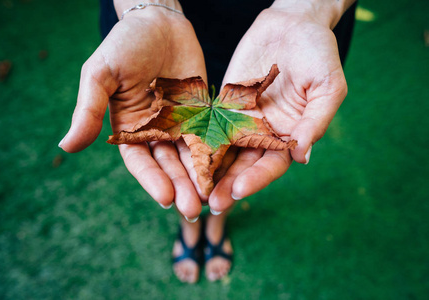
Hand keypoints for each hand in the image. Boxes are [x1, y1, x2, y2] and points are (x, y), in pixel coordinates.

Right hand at [59, 5, 205, 218]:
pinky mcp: (202, 114)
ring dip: (200, 178)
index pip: (140, 161)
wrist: (159, 23)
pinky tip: (227, 172)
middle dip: (180, 186)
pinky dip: (217, 155)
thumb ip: (89, 109)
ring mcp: (180, 124)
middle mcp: (155, 131)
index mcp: (129, 128)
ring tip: (212, 198)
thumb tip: (66, 146)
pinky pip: (211, 137)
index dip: (151, 179)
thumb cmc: (125, 45)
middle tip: (193, 209)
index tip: (164, 198)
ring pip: (191, 156)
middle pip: (168, 164)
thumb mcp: (100, 74)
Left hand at [209, 3, 350, 210]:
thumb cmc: (318, 54)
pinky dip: (198, 141)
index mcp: (290, 134)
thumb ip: (316, 121)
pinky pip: (210, 124)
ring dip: (211, 170)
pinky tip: (184, 155)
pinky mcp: (224, 104)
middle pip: (245, 164)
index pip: (273, 164)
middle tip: (211, 203)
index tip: (239, 191)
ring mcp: (242, 119)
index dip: (257, 179)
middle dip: (229, 184)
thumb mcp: (328, 86)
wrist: (292, 24)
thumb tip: (302, 157)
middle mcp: (265, 132)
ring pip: (225, 150)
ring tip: (195, 189)